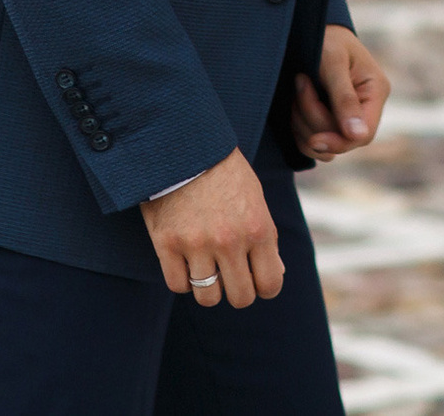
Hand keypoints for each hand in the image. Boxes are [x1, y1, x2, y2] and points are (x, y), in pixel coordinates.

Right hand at [140, 148, 283, 308]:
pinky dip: (182, 280)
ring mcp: (197, 245)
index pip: (270, 284)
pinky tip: (185, 263)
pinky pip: (177, 285)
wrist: (184, 146)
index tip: (255, 279)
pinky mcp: (167, 244)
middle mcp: (230, 241)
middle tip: (230, 277)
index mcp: (258, 229)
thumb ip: (266, 237)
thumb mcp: (255, 199)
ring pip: (208, 297)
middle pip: (240, 298)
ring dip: (208, 288)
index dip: (264, 287)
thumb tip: (276, 272)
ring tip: (206, 269)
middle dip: (237, 292)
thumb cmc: (224, 172)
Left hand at [292, 24, 389, 161]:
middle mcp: (365, 107)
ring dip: (302, 122)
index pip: (364, 135)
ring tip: (298, 86)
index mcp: (376, 92)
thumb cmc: (326, 38)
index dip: (339, 142)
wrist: (309, 26)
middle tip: (299, 83)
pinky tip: (294, 103)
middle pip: (340, 139)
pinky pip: (313, 142)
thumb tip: (358, 135)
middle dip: (313, 118)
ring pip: (324, 144)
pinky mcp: (329, 120)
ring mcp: (346, 115)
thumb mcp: (333, 64)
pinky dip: (299, 129)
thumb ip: (345, 99)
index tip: (313, 139)